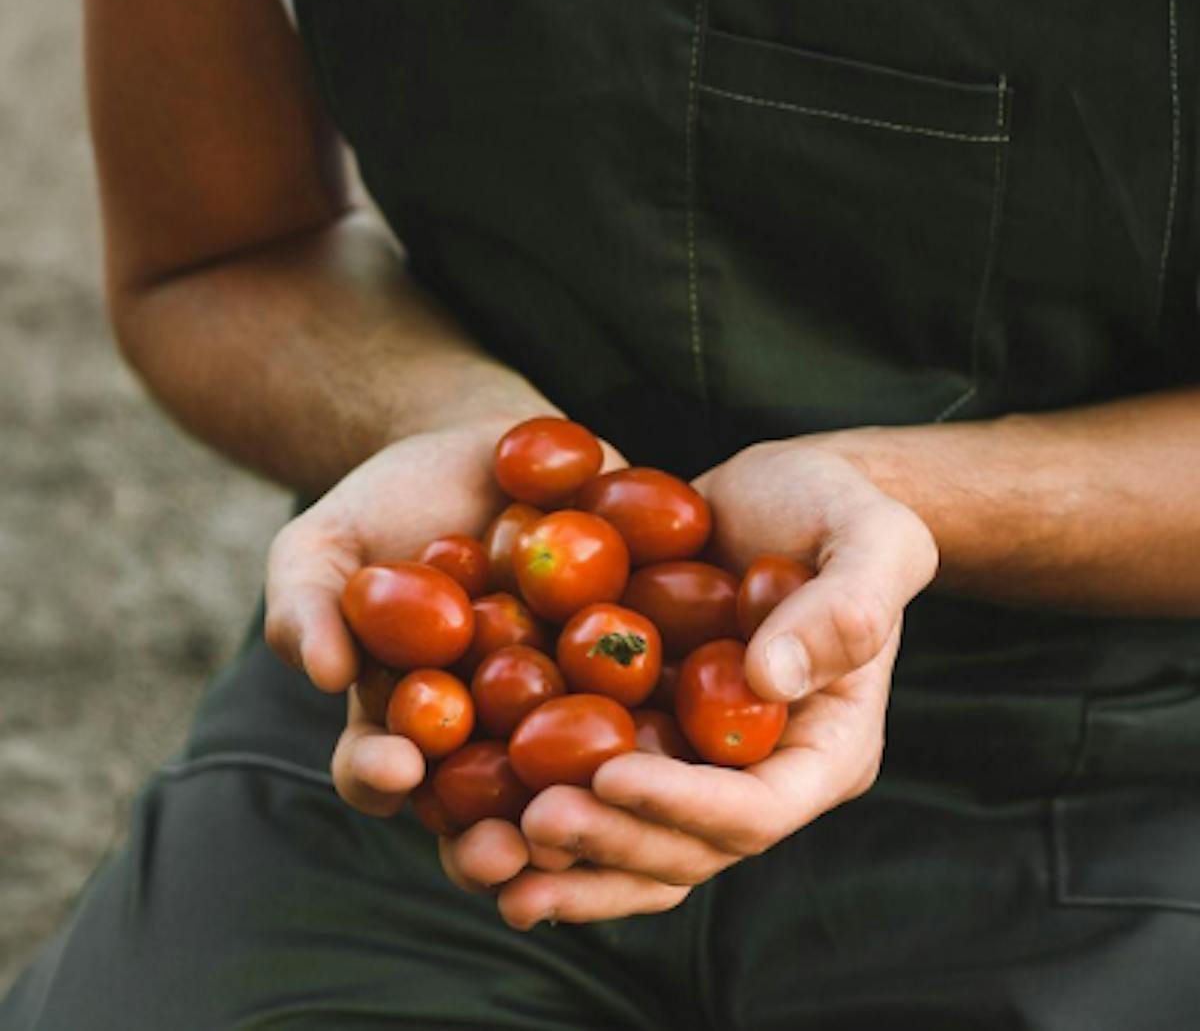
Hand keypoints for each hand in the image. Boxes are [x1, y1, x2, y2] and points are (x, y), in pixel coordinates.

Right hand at [265, 413, 622, 890]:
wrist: (482, 440)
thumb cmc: (388, 502)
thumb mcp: (322, 541)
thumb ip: (304, 602)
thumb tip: (326, 674)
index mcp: (410, 722)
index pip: (384, 771)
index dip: (384, 777)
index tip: (397, 765)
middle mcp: (492, 730)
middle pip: (490, 803)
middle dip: (497, 835)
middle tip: (504, 846)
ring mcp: (569, 699)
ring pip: (583, 772)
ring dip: (593, 802)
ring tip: (599, 801)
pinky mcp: (637, 655)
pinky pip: (658, 691)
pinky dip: (669, 713)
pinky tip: (681, 722)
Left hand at [468, 439, 936, 927]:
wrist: (777, 493)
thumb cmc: (835, 506)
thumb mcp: (873, 535)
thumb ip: (847, 605)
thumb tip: (768, 677)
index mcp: (824, 749)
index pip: (758, 809)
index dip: (685, 806)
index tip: (610, 773)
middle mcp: (755, 774)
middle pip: (685, 849)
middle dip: (610, 842)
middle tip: (532, 822)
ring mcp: (693, 760)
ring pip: (631, 843)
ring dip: (563, 861)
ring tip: (484, 857)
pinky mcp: (642, 728)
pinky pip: (591, 788)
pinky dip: (534, 809)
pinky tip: (465, 813)